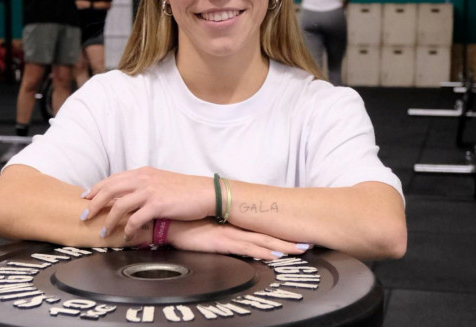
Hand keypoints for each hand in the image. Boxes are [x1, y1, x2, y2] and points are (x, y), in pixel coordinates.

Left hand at [81, 167, 213, 239]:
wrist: (205, 192)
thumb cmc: (184, 190)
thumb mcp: (160, 181)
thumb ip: (143, 185)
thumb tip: (127, 196)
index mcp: (142, 172)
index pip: (113, 179)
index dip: (97, 188)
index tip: (86, 198)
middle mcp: (143, 179)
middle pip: (110, 190)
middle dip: (94, 204)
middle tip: (84, 216)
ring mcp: (150, 191)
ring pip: (119, 206)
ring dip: (108, 221)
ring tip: (102, 233)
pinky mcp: (158, 205)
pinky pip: (135, 219)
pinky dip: (128, 229)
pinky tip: (127, 236)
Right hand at [168, 219, 311, 259]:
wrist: (167, 220)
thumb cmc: (181, 222)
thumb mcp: (204, 224)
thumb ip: (216, 227)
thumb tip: (224, 231)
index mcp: (231, 222)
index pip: (260, 226)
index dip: (278, 229)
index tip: (295, 231)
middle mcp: (234, 226)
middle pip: (267, 232)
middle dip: (288, 238)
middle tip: (308, 241)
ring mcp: (229, 234)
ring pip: (262, 240)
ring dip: (282, 245)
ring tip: (300, 249)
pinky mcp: (222, 242)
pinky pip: (247, 248)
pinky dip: (263, 252)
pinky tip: (276, 256)